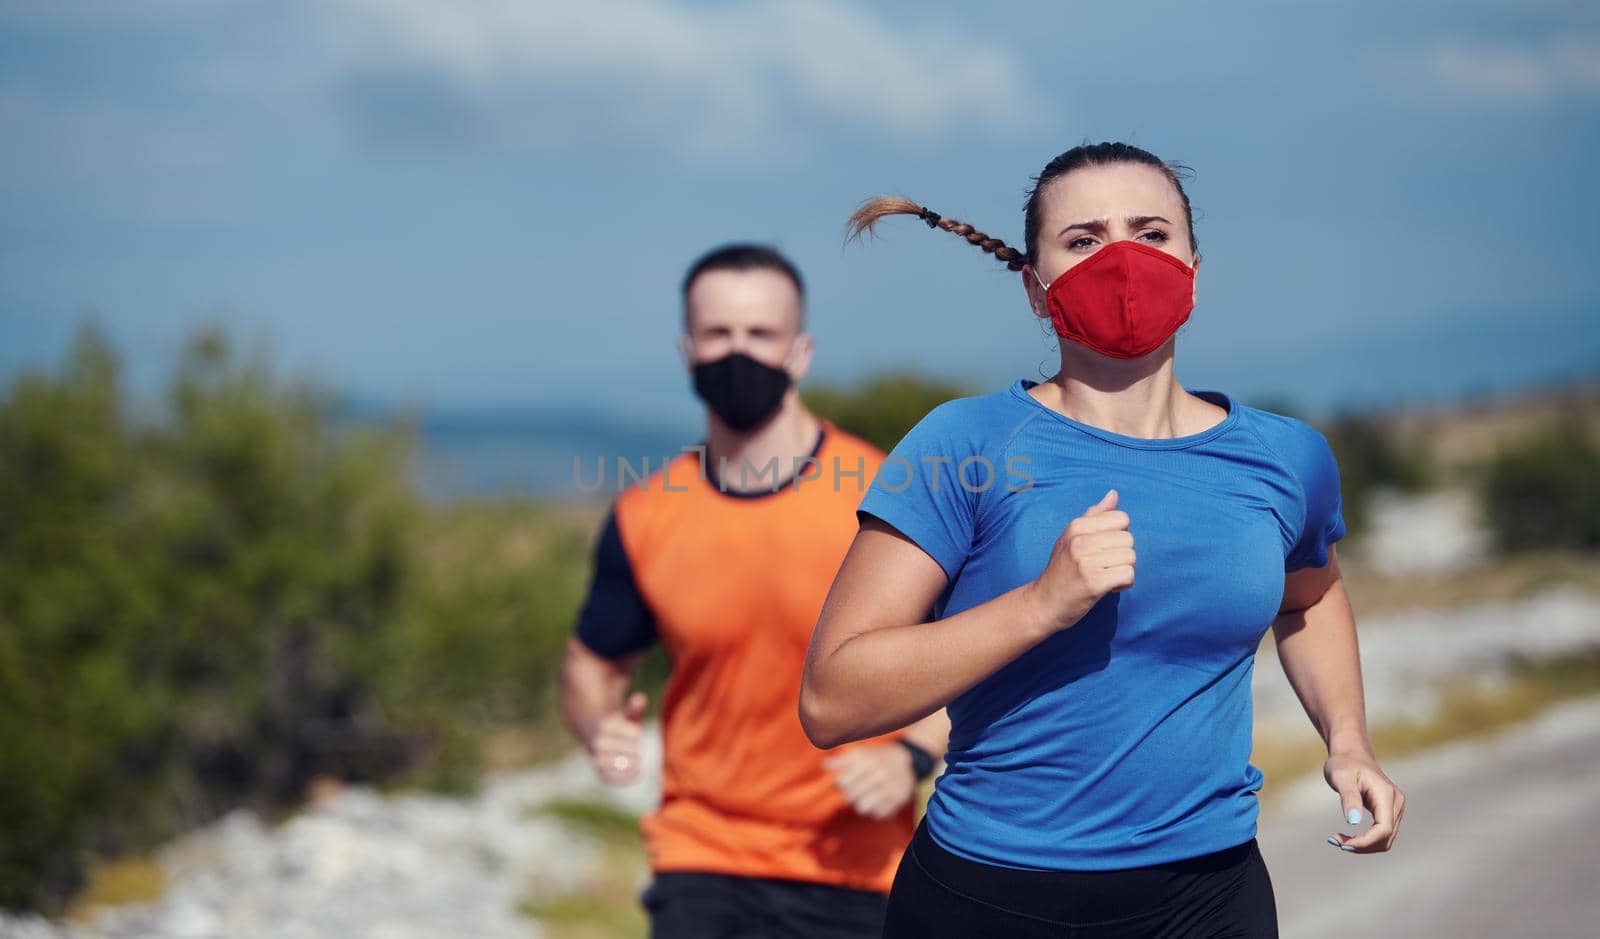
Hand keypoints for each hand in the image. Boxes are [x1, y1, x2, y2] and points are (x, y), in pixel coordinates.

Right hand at [587, 691, 646, 784]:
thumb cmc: (618, 727)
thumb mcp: (626, 715)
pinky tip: (637, 775)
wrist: (595, 738)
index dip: (636, 735)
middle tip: (640, 753)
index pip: (630, 733)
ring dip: (631, 765)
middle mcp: (599, 742)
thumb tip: (640, 698)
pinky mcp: (599, 771)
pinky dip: (624, 778)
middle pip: (625, 749)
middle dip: (635, 751)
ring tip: (639, 765)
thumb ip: (634, 708)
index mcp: (607, 726)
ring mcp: (597, 757)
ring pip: (617, 764)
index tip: (638, 736)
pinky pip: (611, 777)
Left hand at [824, 744, 917, 819]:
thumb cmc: (877, 757)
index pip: (843, 781)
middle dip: (850, 793)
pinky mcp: (898, 801)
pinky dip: (875, 809)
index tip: (845, 780)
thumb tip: (824, 764)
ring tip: (865, 797)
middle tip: (856, 789)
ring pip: (862, 807)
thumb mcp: (860, 754)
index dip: (841, 783)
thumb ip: (842, 760)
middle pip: (851, 796)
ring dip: (861, 803)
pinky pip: (877, 814)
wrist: (908, 761)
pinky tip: (877, 801)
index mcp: (869, 762)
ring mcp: (890, 789)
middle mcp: (880, 774)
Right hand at [1029, 489, 1134, 632]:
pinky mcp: (1094, 582)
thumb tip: (1114, 494)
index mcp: (1077, 526)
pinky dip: (1123, 584)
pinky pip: (1128, 575)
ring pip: (1131, 557)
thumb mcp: (1071, 537)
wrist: (1043, 603)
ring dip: (1123, 571)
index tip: (1102, 550)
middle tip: (1102, 567)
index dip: (1117, 536)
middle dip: (1121, 555)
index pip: (1121, 518)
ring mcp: (1086, 561)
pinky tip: (1108, 588)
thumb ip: (1094, 516)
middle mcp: (1080, 540)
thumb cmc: (1061, 570)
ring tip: (1104, 577)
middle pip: (1128, 539)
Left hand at [1324, 750, 1405, 852]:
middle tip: (1333, 840)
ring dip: (1363, 845)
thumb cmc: (1343, 764)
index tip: (1342, 843)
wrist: (1351, 754)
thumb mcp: (1341, 777)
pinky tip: (1347, 837)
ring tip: (1337, 840)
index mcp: (1387, 795)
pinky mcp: (1389, 813)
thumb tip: (1353, 821)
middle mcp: (1397, 803)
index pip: (1384, 829)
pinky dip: (1365, 840)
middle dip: (1362, 845)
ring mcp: (1396, 809)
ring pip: (1385, 840)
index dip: (1365, 841)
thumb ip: (1348, 798)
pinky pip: (1381, 834)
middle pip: (1386, 838)